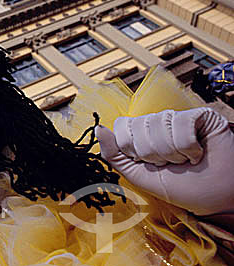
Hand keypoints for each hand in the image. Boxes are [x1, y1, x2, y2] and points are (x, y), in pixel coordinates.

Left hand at [95, 107, 233, 215]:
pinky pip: (180, 124)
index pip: (121, 126)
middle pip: (137, 127)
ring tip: (185, 160)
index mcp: (142, 135)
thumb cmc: (182, 188)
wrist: (217, 199)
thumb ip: (115, 154)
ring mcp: (178, 117)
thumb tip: (98, 129)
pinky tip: (197, 152)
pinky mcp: (200, 115)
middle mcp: (158, 123)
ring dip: (172, 152)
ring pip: (157, 125)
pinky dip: (188, 146)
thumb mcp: (139, 175)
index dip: (132, 149)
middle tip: (170, 164)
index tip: (147, 163)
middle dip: (153, 154)